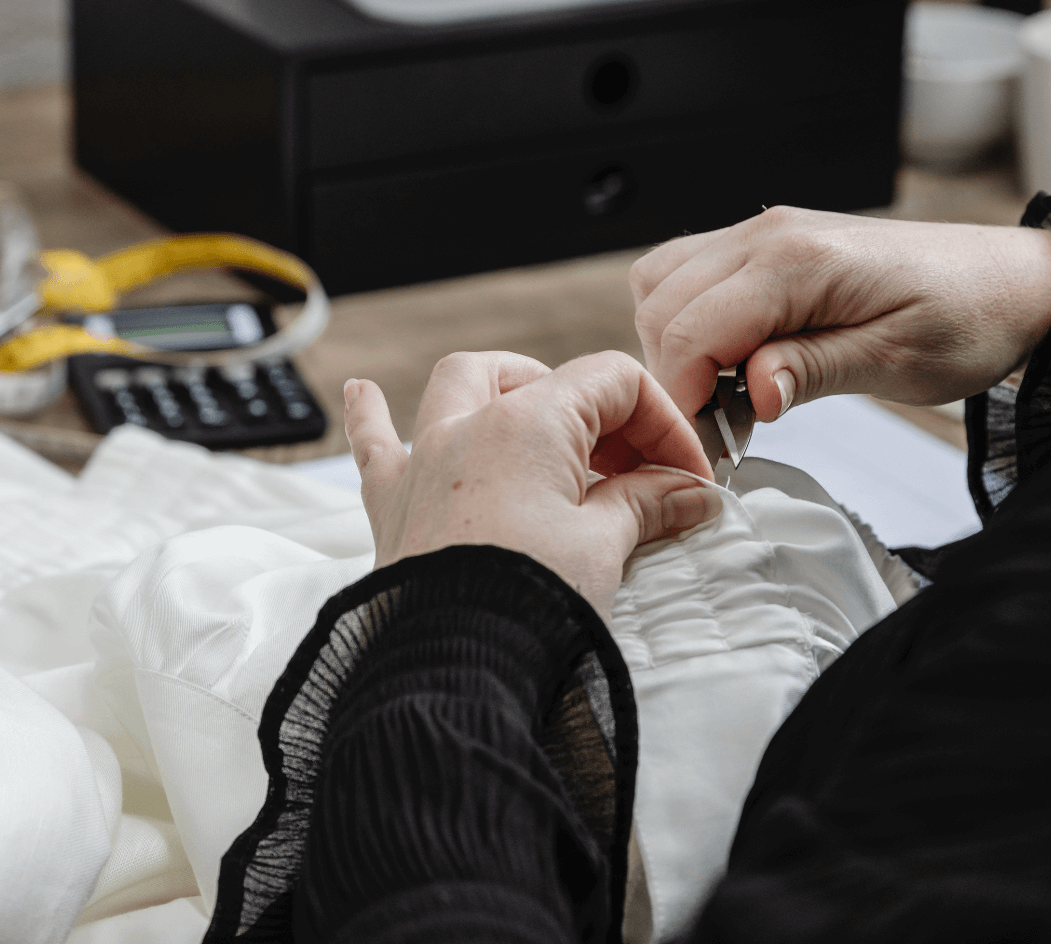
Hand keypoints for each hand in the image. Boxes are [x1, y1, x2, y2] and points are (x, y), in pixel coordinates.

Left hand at [343, 350, 720, 618]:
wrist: (452, 671)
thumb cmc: (523, 605)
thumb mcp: (602, 547)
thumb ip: (645, 505)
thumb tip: (686, 493)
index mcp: (528, 423)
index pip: (613, 385)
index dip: (661, 423)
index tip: (683, 473)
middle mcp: (468, 427)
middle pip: (542, 380)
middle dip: (594, 412)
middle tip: (631, 468)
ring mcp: (425, 461)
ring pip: (458, 387)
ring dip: (501, 387)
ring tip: (533, 403)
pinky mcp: (394, 504)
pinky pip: (374, 443)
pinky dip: (373, 416)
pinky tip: (364, 393)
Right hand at [630, 206, 1050, 422]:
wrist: (1005, 281)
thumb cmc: (967, 316)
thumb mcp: (897, 361)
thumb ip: (813, 371)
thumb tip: (750, 394)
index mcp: (799, 260)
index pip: (690, 329)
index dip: (683, 395)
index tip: (706, 442)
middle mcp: (768, 234)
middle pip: (661, 305)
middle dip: (673, 373)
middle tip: (717, 422)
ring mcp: (761, 232)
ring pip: (660, 283)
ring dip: (674, 343)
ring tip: (721, 386)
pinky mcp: (763, 242)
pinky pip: (686, 272)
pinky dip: (687, 318)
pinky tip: (727, 353)